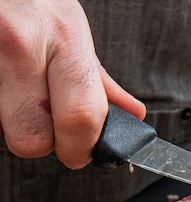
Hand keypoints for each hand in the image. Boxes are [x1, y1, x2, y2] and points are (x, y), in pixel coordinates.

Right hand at [0, 0, 145, 168]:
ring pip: (5, 130)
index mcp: (66, 41)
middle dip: (45, 142)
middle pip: (32, 138)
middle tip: (51, 127)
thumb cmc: (39, 4)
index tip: (81, 153)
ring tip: (26, 95)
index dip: (80, 148)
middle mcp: (23, 46)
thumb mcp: (75, 33)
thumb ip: (100, 82)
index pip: (80, 118)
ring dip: (19, 125)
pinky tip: (9, 88)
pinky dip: (1, 110)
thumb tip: (132, 116)